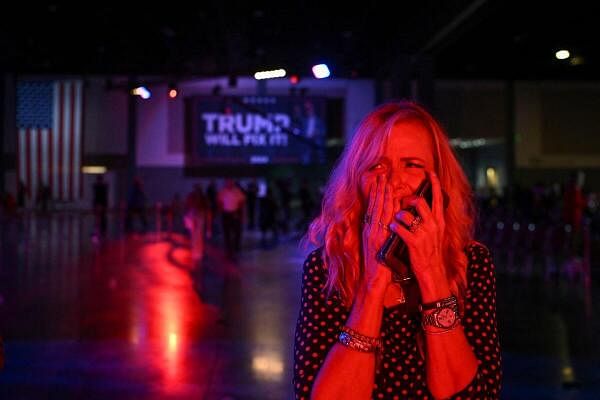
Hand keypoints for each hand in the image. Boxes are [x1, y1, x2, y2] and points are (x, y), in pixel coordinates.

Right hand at [361, 173, 395, 289]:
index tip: (380, 182)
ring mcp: (373, 233)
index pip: (373, 208)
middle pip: (374, 206)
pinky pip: (384, 221)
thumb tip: (389, 224)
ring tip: (386, 183)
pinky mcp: (378, 238)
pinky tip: (391, 201)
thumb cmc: (378, 265)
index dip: (376, 195)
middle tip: (383, 176)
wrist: (373, 279)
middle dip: (378, 190)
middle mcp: (370, 229)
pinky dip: (387, 209)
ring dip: (382, 196)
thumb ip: (382, 234)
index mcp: (369, 230)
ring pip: (378, 211)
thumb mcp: (379, 246)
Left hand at [389, 171, 448, 295]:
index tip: (429, 172)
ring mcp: (424, 234)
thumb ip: (432, 219)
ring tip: (396, 221)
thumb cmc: (431, 252)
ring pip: (406, 214)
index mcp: (439, 221)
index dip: (434, 183)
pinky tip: (392, 229)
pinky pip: (399, 228)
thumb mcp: (436, 233)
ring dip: (397, 215)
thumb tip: (424, 205)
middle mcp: (433, 225)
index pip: (438, 197)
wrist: (432, 272)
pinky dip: (393, 227)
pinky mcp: (414, 242)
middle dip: (407, 200)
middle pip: (419, 202)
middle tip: (402, 203)